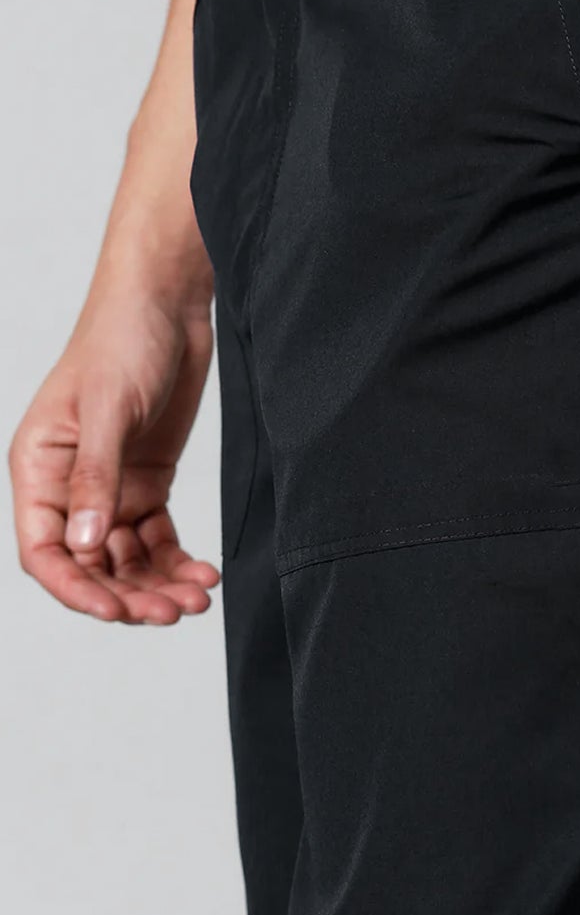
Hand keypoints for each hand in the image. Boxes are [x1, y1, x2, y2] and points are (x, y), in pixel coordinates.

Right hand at [10, 285, 219, 620]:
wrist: (169, 302)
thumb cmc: (122, 338)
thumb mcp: (108, 408)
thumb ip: (96, 478)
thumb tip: (84, 544)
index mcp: (38, 469)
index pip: (44, 551)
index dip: (75, 588)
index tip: (115, 611)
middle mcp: (69, 487)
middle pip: (90, 565)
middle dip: (129, 595)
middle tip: (173, 611)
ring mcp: (110, 487)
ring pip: (127, 559)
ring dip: (159, 585)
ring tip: (199, 598)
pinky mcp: (148, 482)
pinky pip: (158, 539)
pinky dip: (179, 561)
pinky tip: (206, 574)